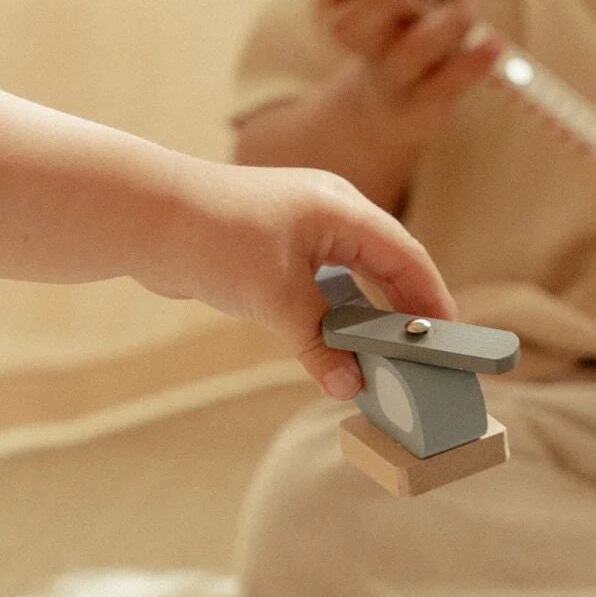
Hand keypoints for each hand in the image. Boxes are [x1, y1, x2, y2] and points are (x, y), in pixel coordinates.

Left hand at [146, 160, 456, 400]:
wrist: (143, 216)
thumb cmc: (214, 239)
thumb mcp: (277, 300)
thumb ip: (320, 345)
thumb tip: (351, 388)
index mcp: (341, 208)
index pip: (407, 256)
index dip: (433, 299)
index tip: (452, 338)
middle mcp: (328, 211)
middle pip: (386, 264)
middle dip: (406, 310)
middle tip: (425, 355)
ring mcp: (301, 227)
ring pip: (352, 277)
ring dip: (367, 317)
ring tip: (386, 359)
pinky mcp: (274, 246)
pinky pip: (320, 283)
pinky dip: (334, 314)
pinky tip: (337, 345)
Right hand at [318, 0, 499, 152]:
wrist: (402, 109)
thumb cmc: (414, 40)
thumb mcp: (425, 6)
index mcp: (347, 14)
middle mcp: (364, 49)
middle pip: (349, 30)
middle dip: (384, 3)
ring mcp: (392, 81)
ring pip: (403, 59)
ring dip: (437, 31)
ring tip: (467, 13)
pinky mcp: (423, 108)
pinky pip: (444, 87)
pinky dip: (470, 65)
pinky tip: (494, 45)